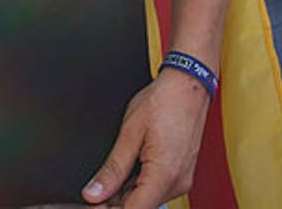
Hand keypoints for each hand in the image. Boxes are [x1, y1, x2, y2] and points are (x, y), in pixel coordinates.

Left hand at [83, 68, 209, 207]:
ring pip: (148, 200)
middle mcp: (177, 182)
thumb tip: (94, 194)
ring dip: (126, 196)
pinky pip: (157, 189)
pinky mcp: (181, 173)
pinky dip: (138, 187)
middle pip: (141, 207)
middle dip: (115, 204)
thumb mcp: (130, 133)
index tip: (93, 205)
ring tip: (106, 181)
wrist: (188, 86)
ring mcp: (181, 179)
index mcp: (164, 174)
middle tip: (94, 192)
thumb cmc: (163, 102)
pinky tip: (124, 175)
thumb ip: (112, 169)